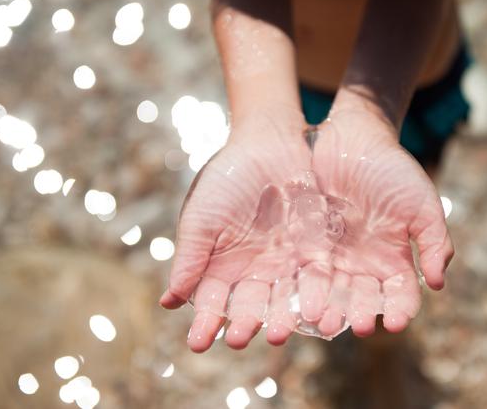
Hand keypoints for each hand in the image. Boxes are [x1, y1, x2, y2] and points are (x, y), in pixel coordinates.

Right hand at [160, 115, 315, 350]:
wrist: (268, 143)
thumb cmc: (227, 177)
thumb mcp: (202, 217)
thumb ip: (190, 258)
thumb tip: (168, 302)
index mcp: (224, 267)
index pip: (214, 301)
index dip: (207, 321)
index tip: (198, 343)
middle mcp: (256, 272)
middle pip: (251, 305)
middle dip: (245, 323)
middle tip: (240, 341)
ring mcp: (287, 263)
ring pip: (285, 298)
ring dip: (281, 317)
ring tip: (276, 334)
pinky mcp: (316, 251)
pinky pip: (318, 278)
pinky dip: (318, 296)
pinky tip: (317, 313)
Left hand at [310, 108, 453, 336]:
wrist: (353, 139)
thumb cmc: (393, 169)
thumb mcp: (422, 203)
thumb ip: (434, 241)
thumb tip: (439, 285)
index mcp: (395, 259)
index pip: (400, 293)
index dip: (400, 309)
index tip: (396, 322)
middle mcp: (364, 264)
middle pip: (365, 298)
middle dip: (363, 313)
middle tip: (359, 327)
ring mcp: (335, 256)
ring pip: (333, 291)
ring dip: (331, 308)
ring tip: (327, 322)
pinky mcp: (308, 245)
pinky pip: (305, 272)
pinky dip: (303, 289)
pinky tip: (299, 301)